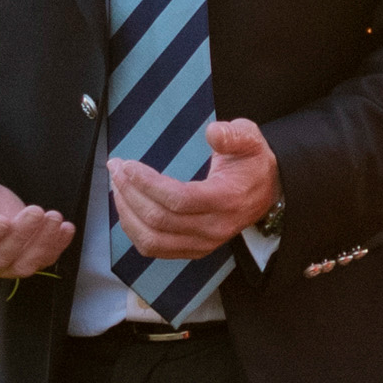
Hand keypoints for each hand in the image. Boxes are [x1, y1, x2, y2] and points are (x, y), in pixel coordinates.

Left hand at [104, 115, 279, 261]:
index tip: (128, 165)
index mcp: (226, 200)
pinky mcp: (193, 250)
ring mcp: (203, 243)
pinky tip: (126, 208)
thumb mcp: (250, 139)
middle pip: (160, 220)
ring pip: (152, 240)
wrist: (266, 192)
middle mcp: (214, 228)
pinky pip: (155, 249)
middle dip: (130, 193)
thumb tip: (213, 132)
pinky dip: (134, 230)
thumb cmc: (252, 163)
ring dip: (127, 214)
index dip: (147, 184)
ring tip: (117, 187)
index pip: (179, 200)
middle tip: (116, 168)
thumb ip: (233, 134)